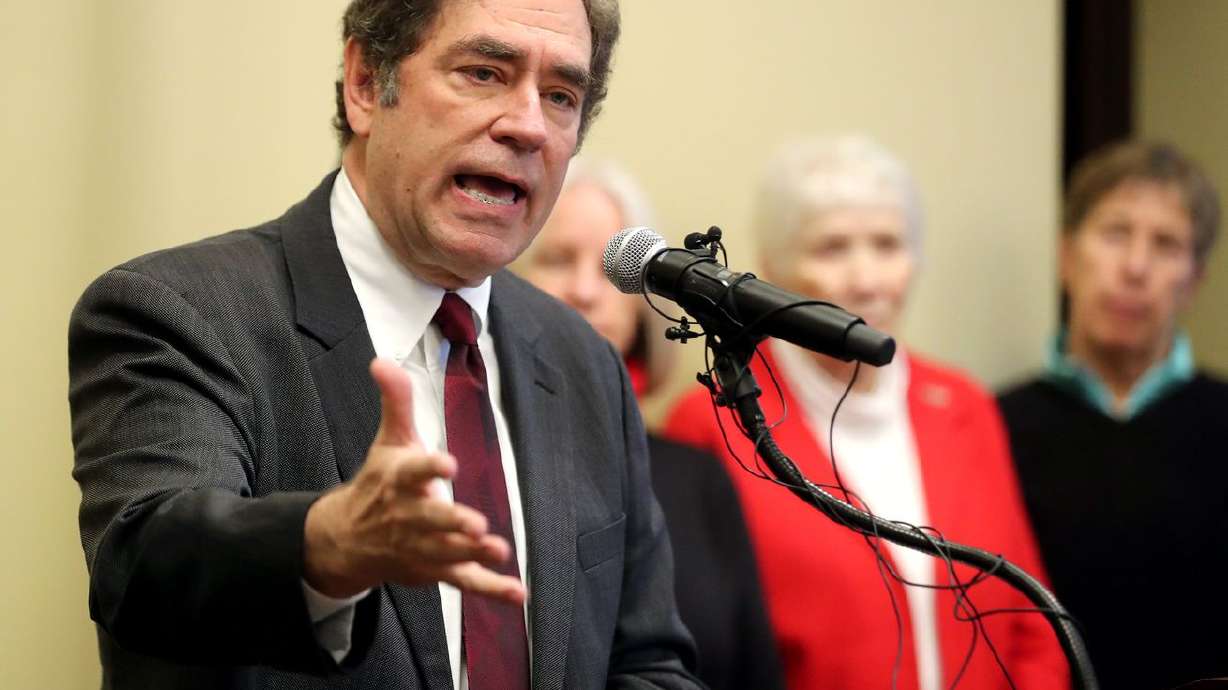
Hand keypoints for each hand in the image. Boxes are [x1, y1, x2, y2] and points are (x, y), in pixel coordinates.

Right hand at [303, 358, 525, 604]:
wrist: (346, 540)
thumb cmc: (377, 483)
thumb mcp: (387, 440)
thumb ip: (396, 401)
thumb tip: (383, 359)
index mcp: (397, 480)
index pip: (412, 472)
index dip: (429, 467)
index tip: (447, 462)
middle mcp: (408, 516)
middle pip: (431, 519)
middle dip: (452, 522)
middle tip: (475, 523)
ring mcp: (422, 547)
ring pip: (448, 552)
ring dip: (473, 554)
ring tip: (499, 550)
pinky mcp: (436, 570)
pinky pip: (465, 582)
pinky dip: (491, 590)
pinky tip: (518, 593)